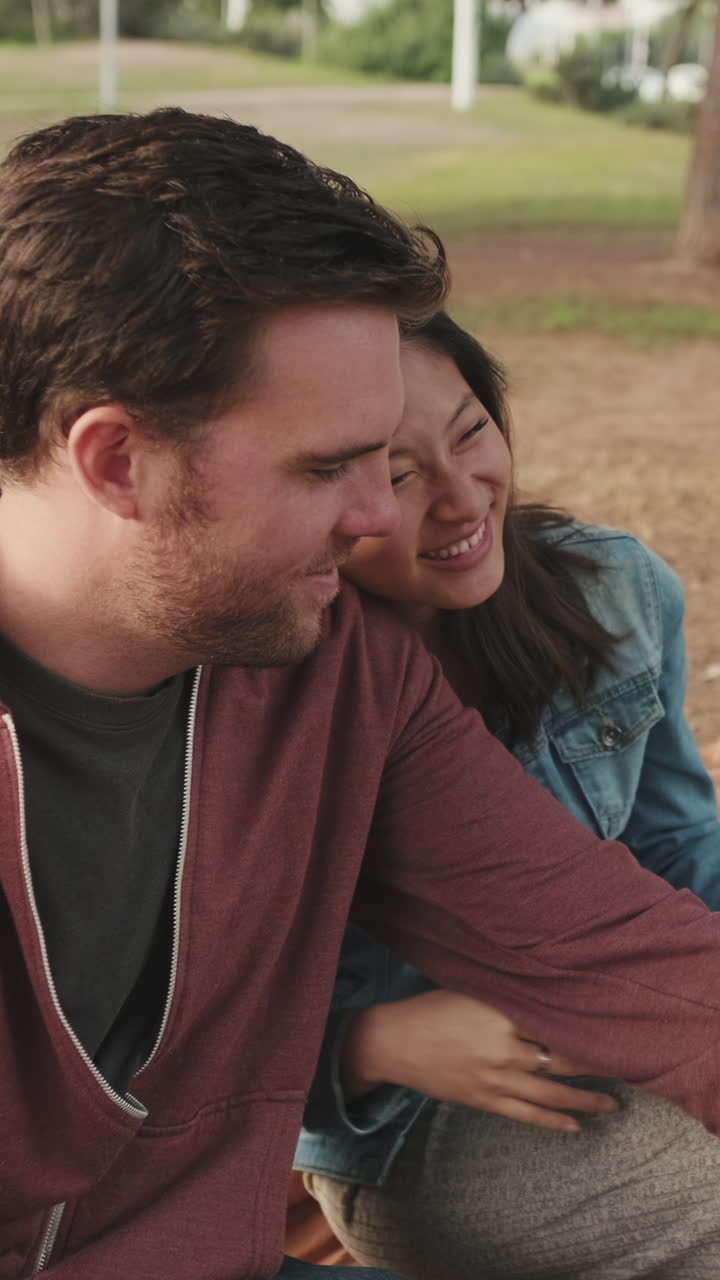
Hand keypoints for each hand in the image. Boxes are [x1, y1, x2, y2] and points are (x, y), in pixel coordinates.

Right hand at [340, 989, 616, 1133]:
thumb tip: (546, 993)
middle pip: (561, 1059)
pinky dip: (552, 1120)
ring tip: (613, 1104)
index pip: (554, 1022)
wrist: (394, 1042)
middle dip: (595, 1064)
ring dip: (584, 1100)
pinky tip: (574, 1125)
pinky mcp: (485, 1100)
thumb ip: (507, 995)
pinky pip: (526, 1114)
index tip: (613, 1027)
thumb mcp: (471, 990)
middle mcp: (504, 1049)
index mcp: (501, 1016)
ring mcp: (495, 1079)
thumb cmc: (432, 1008)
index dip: (585, 1027)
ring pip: (550, 1093)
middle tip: (625, 1065)